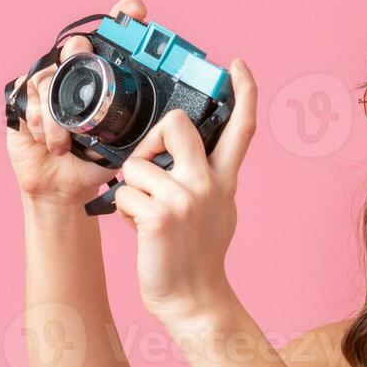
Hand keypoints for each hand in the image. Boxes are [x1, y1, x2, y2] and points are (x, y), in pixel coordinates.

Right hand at [5, 0, 149, 207]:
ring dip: (59, 115)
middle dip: (80, 52)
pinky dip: (41, 122)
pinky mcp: (25, 98)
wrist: (66, 187)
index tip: (135, 7)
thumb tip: (174, 118)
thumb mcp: (127, 144)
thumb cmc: (96, 160)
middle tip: (85, 57)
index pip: (113, 39)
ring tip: (67, 143)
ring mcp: (48, 84)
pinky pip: (31, 96)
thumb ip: (144, 127)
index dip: (122, 17)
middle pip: (76, 46)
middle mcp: (75, 75)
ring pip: (50, 75)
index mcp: (103, 79)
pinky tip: (51, 143)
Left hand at [114, 56, 257, 326]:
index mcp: (224, 180)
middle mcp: (209, 184)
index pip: (241, 128)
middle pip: (177, 124)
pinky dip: (123, 211)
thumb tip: (183, 152)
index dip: (243, 92)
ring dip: (131, 188)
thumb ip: (207, 178)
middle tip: (150, 165)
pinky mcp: (158, 216)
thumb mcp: (217, 210)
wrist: (193, 300)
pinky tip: (138, 230)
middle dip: (153, 138)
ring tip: (144, 213)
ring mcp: (185, 199)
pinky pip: (124, 192)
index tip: (237, 65)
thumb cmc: (197, 256)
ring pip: (136, 164)